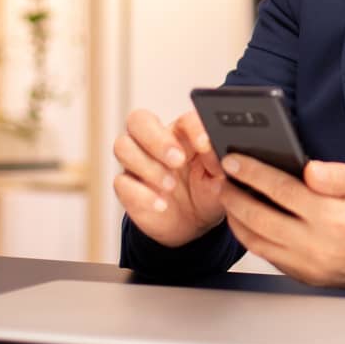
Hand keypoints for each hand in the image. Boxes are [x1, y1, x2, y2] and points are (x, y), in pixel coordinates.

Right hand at [112, 108, 227, 247]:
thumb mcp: (219, 179)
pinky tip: (162, 204)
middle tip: (179, 160)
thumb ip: (219, 164)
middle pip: (139, 120)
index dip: (193, 128)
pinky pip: (121, 182)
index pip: (182, 119)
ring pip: (123, 146)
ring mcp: (136, 163)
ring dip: (148, 165)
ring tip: (171, 185)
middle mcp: (153, 142)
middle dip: (158, 139)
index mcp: (181, 133)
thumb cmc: (206, 191)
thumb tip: (223, 154)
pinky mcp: (127, 187)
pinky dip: (142, 194)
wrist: (193, 224)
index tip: (205, 145)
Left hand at [219, 156, 344, 289]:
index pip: (281, 190)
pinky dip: (254, 240)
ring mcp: (311, 266)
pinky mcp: (310, 277)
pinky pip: (271, 258)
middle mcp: (318, 246)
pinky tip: (249, 223)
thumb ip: (340, 175)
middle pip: (260, 219)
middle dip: (235, 197)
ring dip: (238, 221)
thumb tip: (309, 169)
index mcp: (334, 218)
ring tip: (229, 199)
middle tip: (222, 179)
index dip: (253, 173)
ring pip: (259, 243)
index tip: (234, 161)